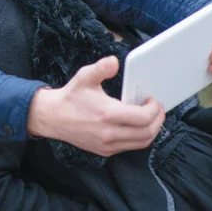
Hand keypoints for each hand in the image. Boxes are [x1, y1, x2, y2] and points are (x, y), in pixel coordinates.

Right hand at [27, 56, 164, 156]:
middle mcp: (109, 132)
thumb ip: (101, 68)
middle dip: (158, 119)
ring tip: (150, 117)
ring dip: (151, 130)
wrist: (52, 117)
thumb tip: (114, 61)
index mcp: (107, 114)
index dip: (154, 108)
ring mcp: (107, 144)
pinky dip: (139, 137)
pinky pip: (130, 147)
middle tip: (157, 108)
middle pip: (148, 132)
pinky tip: (135, 125)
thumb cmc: (70, 97)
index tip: (152, 99)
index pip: (144, 117)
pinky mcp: (105, 150)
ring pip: (142, 142)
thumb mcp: (84, 77)